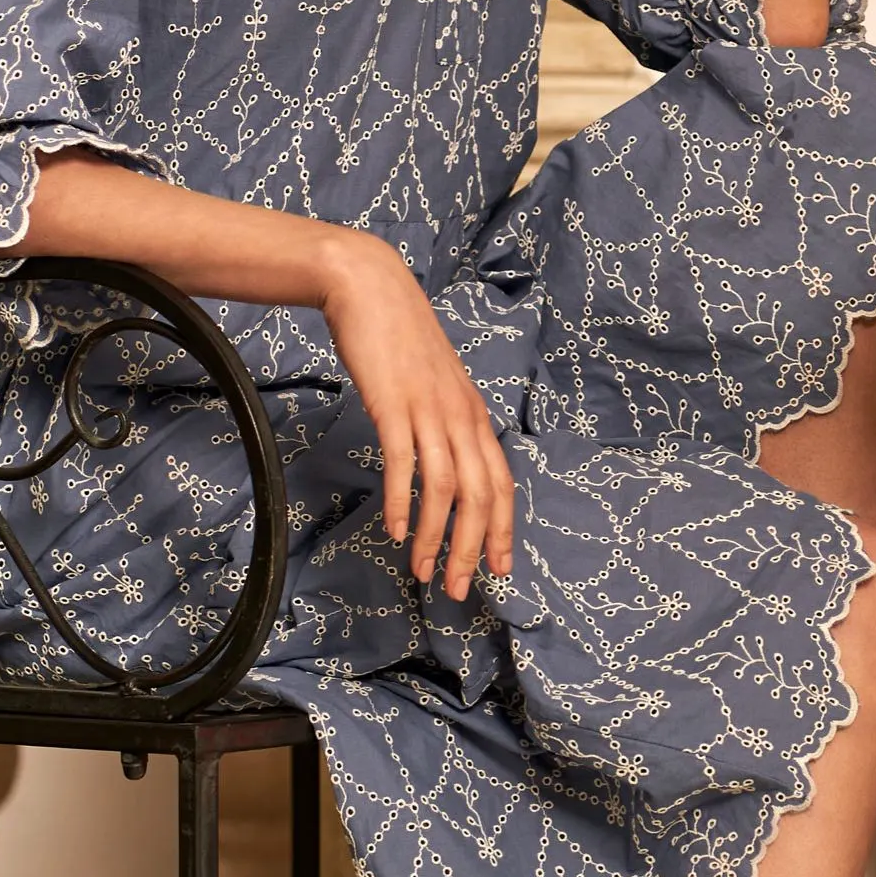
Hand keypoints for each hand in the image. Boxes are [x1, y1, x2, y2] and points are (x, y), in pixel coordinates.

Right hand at [319, 232, 514, 598]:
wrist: (371, 287)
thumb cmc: (400, 338)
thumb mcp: (436, 384)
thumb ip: (447, 421)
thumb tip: (448, 465)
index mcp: (474, 413)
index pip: (502, 483)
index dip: (504, 530)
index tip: (499, 571)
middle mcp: (461, 415)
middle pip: (481, 496)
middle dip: (473, 549)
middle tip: (457, 590)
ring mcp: (429, 409)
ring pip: (446, 487)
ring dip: (435, 536)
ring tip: (421, 572)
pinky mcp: (395, 404)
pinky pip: (404, 463)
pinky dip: (402, 501)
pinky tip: (394, 530)